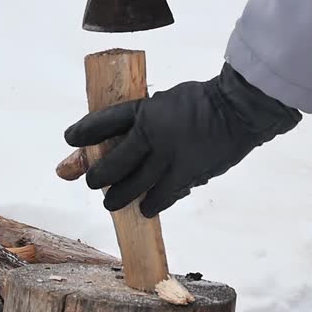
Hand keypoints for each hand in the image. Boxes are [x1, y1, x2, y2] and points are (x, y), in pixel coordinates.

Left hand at [64, 63, 300, 217]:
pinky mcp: (189, 175)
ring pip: (136, 186)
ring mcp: (171, 158)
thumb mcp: (165, 102)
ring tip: (111, 203)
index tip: (70, 139)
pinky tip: (145, 209)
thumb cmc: (202, 102)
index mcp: (146, 111)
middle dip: (99, 176)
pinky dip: (153, 204)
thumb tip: (121, 138)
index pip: (104, 122)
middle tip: (92, 183)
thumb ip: (144, 119)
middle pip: (115, 163)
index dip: (85, 132)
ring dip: (120, 197)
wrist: (241, 110)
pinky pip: (164, 196)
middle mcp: (153, 136)